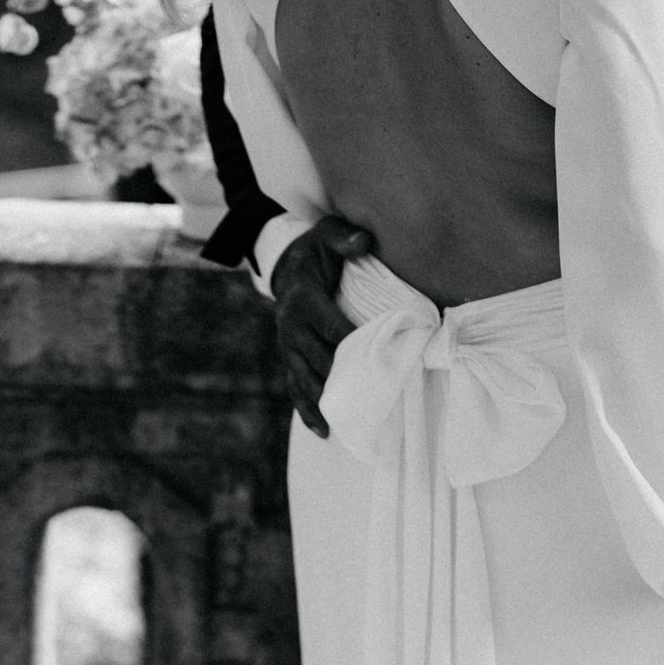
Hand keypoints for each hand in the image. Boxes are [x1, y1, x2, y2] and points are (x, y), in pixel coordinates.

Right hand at [270, 216, 372, 436]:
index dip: (353, 345)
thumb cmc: (315, 251)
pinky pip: (295, 387)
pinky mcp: (288, 359)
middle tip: (371, 401)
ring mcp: (288, 346)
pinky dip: (307, 410)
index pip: (332, 328)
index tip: (378, 362)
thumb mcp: (326, 233)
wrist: (284, 265)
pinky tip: (323, 430)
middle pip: (319, 360)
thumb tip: (365, 242)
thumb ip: (344, 237)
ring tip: (344, 426)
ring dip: (324, 403)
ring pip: (305, 380)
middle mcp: (291, 327)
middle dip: (343, 380)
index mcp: (303, 300)